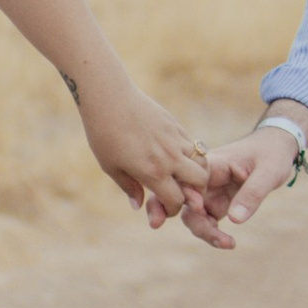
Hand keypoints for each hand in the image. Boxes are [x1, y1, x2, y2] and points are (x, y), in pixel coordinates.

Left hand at [74, 71, 210, 230]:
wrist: (109, 98)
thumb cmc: (104, 134)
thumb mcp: (111, 166)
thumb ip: (129, 187)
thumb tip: (138, 205)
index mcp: (153, 172)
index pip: (177, 200)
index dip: (173, 209)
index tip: (165, 206)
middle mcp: (170, 157)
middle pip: (201, 182)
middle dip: (196, 192)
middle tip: (184, 191)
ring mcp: (175, 140)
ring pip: (202, 161)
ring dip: (197, 172)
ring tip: (184, 174)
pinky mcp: (176, 125)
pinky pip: (193, 144)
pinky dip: (191, 154)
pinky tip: (176, 155)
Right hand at [180, 119, 307, 249]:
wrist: (276, 148)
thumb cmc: (272, 153)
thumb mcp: (269, 171)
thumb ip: (252, 193)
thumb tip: (235, 220)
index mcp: (213, 163)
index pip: (188, 179)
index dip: (187, 195)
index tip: (200, 209)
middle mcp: (205, 178)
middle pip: (184, 200)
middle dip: (195, 222)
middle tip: (217, 239)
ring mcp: (208, 191)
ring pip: (192, 215)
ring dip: (204, 232)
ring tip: (229, 244)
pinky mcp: (215, 202)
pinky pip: (205, 221)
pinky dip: (212, 234)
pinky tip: (229, 242)